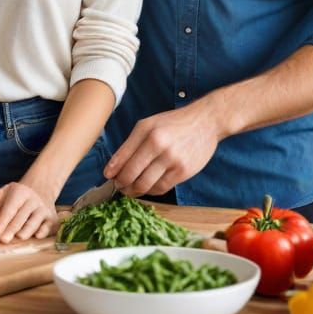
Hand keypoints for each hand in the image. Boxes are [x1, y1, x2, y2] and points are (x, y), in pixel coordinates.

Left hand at [0, 181, 58, 243]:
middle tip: (2, 241)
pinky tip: (35, 236)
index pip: (8, 210)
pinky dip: (41, 233)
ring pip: (34, 224)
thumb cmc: (17, 197)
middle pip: (21, 218)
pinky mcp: (52, 219)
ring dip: (25, 232)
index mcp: (20, 193)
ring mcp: (44, 210)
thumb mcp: (6, 192)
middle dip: (10, 230)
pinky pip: (46, 229)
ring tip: (17, 238)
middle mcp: (33, 200)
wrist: (41, 190)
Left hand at [103, 102, 221, 196]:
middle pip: (132, 174)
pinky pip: (161, 188)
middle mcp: (159, 145)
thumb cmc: (173, 123)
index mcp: (147, 131)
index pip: (123, 157)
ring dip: (134, 191)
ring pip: (145, 185)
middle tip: (118, 186)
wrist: (205, 122)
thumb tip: (114, 166)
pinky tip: (146, 187)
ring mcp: (172, 160)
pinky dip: (151, 191)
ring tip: (130, 189)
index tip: (107, 176)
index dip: (112, 171)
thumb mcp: (149, 124)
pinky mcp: (183, 172)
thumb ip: (131, 143)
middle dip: (121, 184)